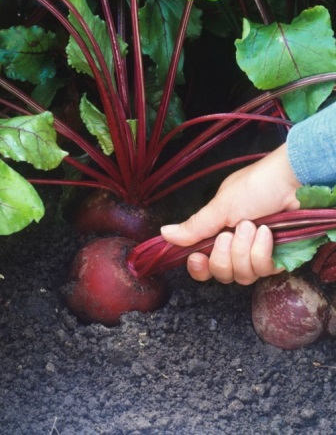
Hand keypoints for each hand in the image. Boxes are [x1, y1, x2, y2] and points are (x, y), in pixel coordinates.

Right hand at [160, 143, 301, 284]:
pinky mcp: (278, 259)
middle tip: (231, 232)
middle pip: (221, 274)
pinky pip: (263, 270)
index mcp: (219, 233)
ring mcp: (257, 254)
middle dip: (224, 255)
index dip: (199, 268)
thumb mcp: (220, 207)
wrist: (292, 181)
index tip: (197, 258)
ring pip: (242, 276)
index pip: (203, 264)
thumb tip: (164, 234)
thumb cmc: (256, 186)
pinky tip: (267, 234)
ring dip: (244, 249)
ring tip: (253, 226)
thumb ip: (194, 227)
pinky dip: (262, 251)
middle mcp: (236, 247)